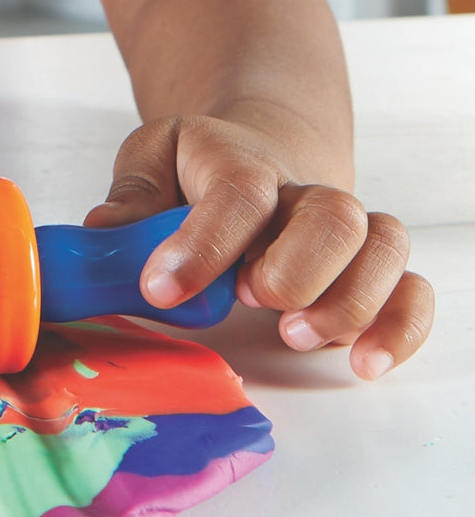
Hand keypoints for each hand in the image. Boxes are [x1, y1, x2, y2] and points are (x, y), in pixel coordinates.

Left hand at [84, 115, 433, 378]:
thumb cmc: (196, 171)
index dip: (204, 243)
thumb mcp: (152, 161)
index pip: (239, 192)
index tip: (161, 288)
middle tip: (249, 299)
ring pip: (382, 249)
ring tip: (291, 334)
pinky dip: (398, 328)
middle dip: (294, 268)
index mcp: (242, 164)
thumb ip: (132, 193)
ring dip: (346, 300)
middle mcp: (303, 197)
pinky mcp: (365, 274)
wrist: (259, 155)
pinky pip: (410, 292)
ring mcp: (342, 236)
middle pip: (333, 216)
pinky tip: (362, 361)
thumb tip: (106, 229)